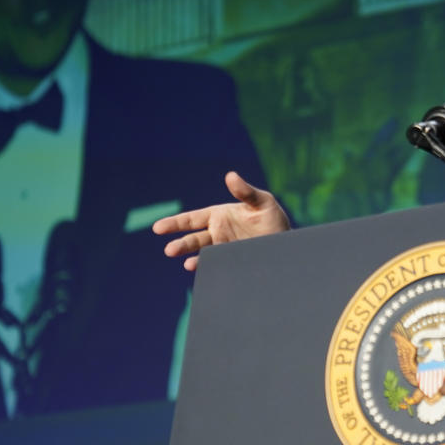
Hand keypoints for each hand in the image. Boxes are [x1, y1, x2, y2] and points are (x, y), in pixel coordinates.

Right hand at [153, 171, 289, 270]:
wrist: (286, 245)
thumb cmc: (273, 220)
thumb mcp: (263, 202)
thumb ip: (246, 192)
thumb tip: (230, 176)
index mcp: (220, 216)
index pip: (192, 219)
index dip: (175, 223)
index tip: (158, 228)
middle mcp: (218, 233)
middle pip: (193, 239)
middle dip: (180, 244)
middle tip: (169, 250)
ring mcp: (223, 249)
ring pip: (202, 253)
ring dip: (191, 257)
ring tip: (184, 262)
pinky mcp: (231, 262)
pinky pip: (215, 265)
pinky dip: (206, 267)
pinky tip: (197, 268)